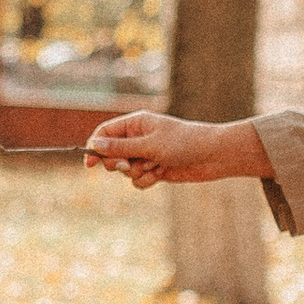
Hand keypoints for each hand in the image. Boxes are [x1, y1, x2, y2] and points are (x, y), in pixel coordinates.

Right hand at [85, 111, 274, 189]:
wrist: (213, 156)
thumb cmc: (183, 143)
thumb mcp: (149, 145)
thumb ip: (121, 147)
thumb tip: (94, 145)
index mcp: (136, 123)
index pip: (105, 133)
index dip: (95, 147)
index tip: (90, 164)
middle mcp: (138, 138)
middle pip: (111, 154)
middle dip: (119, 163)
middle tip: (129, 165)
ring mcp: (146, 154)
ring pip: (125, 171)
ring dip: (137, 172)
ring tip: (156, 166)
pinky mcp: (154, 169)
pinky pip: (138, 180)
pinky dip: (147, 180)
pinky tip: (161, 174)